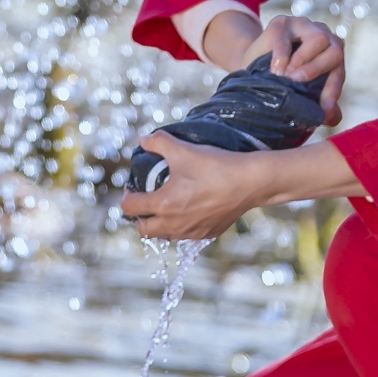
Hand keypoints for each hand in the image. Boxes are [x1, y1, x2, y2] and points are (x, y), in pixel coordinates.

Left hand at [119, 135, 276, 243]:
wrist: (250, 182)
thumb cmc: (216, 166)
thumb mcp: (183, 149)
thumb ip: (158, 142)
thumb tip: (143, 140)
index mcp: (163, 204)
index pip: (130, 208)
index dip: (127, 196)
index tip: (133, 188)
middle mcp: (175, 224)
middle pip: (144, 231)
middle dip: (140, 218)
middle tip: (146, 202)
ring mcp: (192, 232)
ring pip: (165, 236)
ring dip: (160, 224)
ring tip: (166, 206)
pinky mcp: (208, 233)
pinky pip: (187, 236)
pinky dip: (182, 226)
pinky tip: (190, 210)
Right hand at [200, 5, 345, 121]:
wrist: (252, 63)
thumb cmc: (281, 79)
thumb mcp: (300, 91)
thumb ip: (318, 102)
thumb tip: (333, 118)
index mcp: (331, 54)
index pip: (338, 72)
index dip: (332, 91)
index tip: (323, 111)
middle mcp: (323, 37)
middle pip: (335, 50)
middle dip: (318, 69)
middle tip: (298, 83)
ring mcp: (304, 26)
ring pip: (319, 38)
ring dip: (304, 59)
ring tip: (287, 76)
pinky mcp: (282, 22)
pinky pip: (286, 36)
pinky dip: (282, 54)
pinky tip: (275, 70)